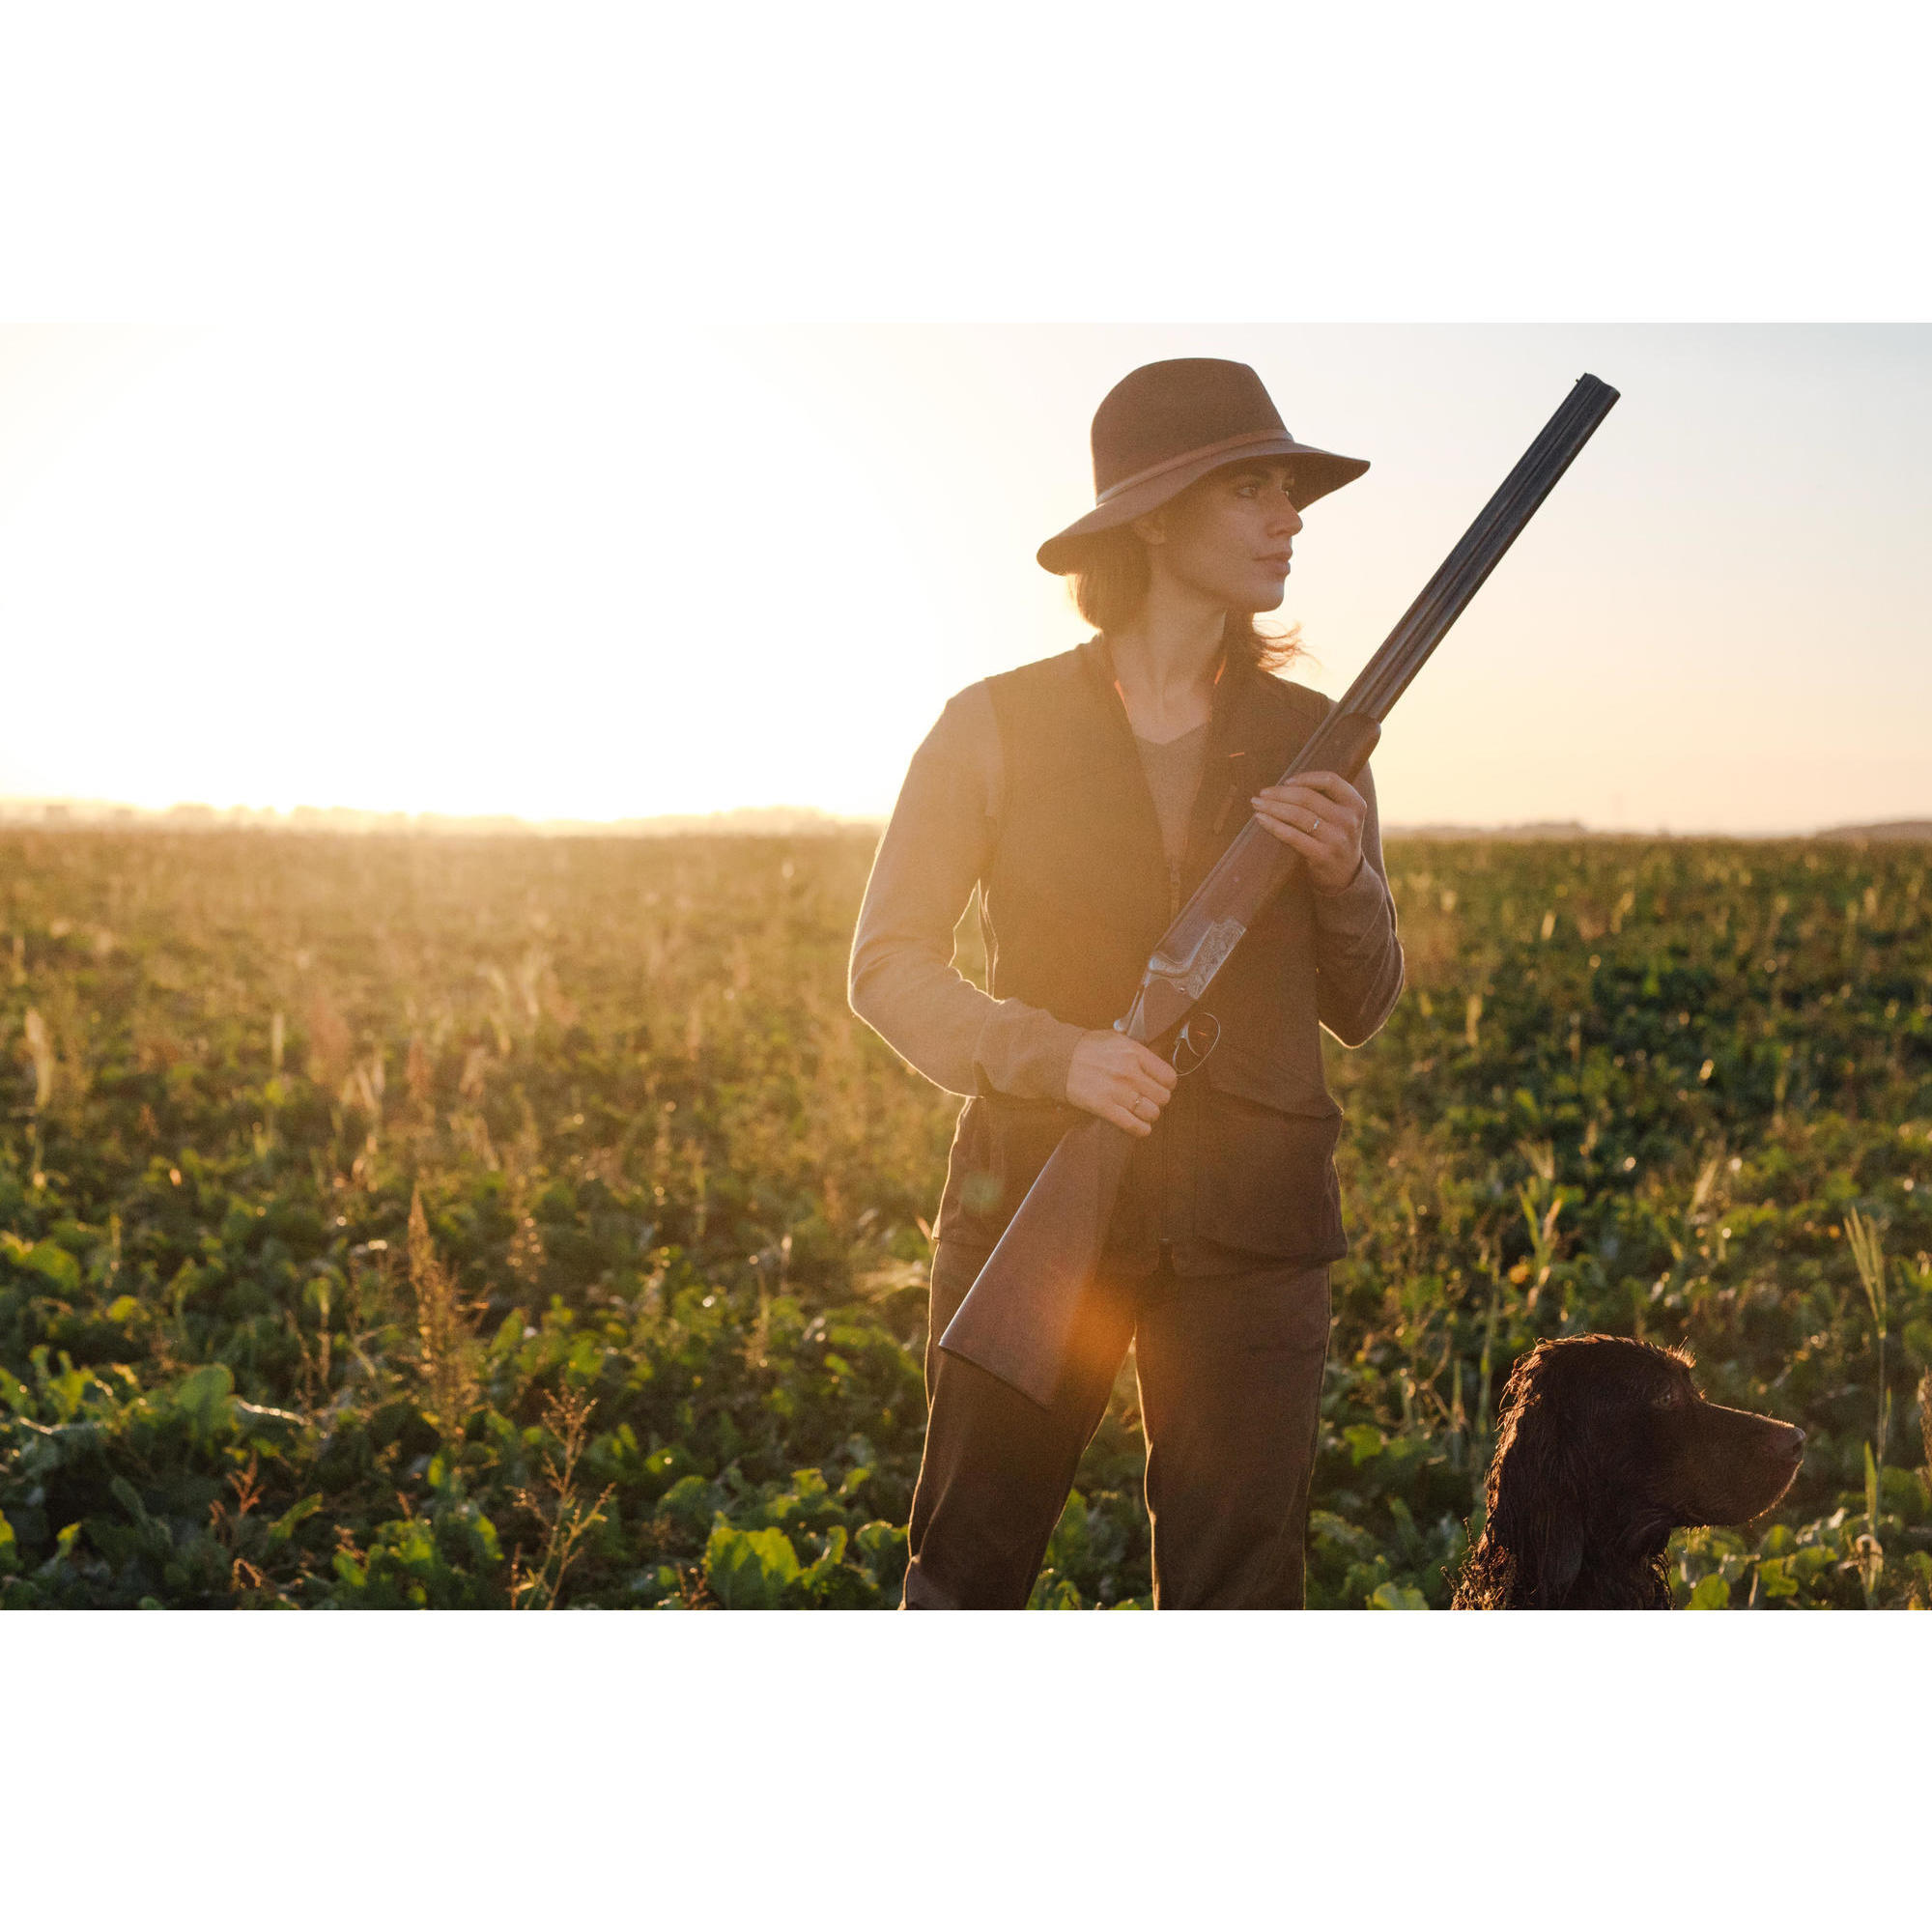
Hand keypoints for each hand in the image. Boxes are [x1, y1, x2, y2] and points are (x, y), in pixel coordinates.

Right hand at [1065, 1029, 1178, 1136]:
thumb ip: (1138, 1051)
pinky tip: (1139, 1126)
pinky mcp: (1104, 1107)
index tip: (1161, 1085)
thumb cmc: (1086, 1048)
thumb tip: (1156, 1062)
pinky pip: (1133, 1125)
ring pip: (1152, 1113)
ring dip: (1149, 1115)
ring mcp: (1117, 1091)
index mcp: (1134, 1053)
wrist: (1058, 1058)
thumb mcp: (1116, 1040)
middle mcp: (1129, 1073)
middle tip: (1149, 1099)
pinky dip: (1140, 1129)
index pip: (1168, 1077)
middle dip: (1158, 1100)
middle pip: (1163, 1097)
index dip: (1167, 1084)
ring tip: (1142, 1111)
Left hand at [1251, 769, 1365, 894]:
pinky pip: (1292, 836)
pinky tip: (1261, 819)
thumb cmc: (1336, 838)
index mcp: (1355, 804)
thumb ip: (1323, 799)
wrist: (1346, 875)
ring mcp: (1336, 838)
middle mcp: (1348, 819)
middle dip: (1280, 793)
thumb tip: (1283, 786)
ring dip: (1272, 807)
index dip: (1306, 778)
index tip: (1286, 781)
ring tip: (1256, 804)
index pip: (1330, 780)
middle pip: (1308, 797)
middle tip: (1262, 793)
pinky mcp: (1322, 855)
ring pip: (1298, 815)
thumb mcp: (1341, 816)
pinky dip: (1273, 825)